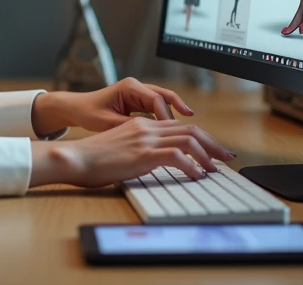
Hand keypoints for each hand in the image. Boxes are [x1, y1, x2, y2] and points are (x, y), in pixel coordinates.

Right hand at [31, 118, 234, 188]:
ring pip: (188, 139)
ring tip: (215, 169)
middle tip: (226, 157)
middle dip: (212, 144)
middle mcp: (146, 128)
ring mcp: (145, 139)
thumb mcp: (120, 148)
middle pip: (190, 129)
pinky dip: (192, 166)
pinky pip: (177, 156)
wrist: (75, 158)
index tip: (212, 151)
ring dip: (207, 155)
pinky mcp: (142, 154)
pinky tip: (196, 176)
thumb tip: (156, 162)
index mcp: (141, 125)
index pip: (179, 126)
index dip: (201, 138)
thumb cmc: (92, 159)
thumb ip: (138, 149)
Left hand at [33, 78, 194, 135]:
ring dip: (176, 112)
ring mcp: (138, 93)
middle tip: (193, 126)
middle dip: (180, 109)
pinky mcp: (137, 101)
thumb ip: (129, 128)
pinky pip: (157, 107)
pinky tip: (176, 129)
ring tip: (190, 126)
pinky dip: (167, 116)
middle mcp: (137, 86)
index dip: (166, 117)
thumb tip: (150, 138)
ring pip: (163, 101)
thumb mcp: (108, 123)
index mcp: (130, 87)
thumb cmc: (89, 113)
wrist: (76, 108)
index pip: (156, 100)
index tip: (173, 134)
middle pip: (165, 96)